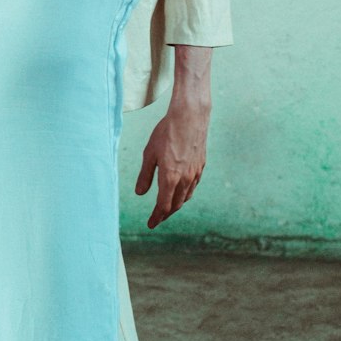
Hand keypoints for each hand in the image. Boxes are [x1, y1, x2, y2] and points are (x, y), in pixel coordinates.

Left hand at [134, 103, 208, 228]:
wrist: (190, 117)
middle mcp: (184, 179)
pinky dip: (185, 194)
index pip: (163, 205)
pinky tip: (181, 192)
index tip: (150, 224)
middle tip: (157, 219)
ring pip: (185, 197)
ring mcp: (195, 173)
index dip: (156, 217)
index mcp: (170, 177)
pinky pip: (192, 187)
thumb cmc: (166, 133)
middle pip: (175, 205)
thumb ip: (145, 175)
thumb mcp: (149, 153)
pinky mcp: (201, 166)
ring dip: (175, 205)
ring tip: (167, 209)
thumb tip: (140, 193)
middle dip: (165, 214)